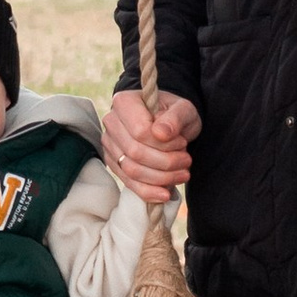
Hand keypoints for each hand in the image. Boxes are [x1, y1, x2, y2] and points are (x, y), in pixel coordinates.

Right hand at [103, 85, 198, 203]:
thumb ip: (175, 117)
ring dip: (160, 178)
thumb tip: (161, 133)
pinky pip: (128, 182)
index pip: (140, 131)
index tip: (183, 143)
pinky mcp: (114, 163)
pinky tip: (165, 194)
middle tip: (187, 162)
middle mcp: (111, 122)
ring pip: (131, 170)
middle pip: (135, 153)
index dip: (164, 144)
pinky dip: (148, 192)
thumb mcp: (184, 110)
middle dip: (165, 163)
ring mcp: (110, 144)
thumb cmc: (175, 114)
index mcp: (124, 102)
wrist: (169, 125)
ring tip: (182, 174)